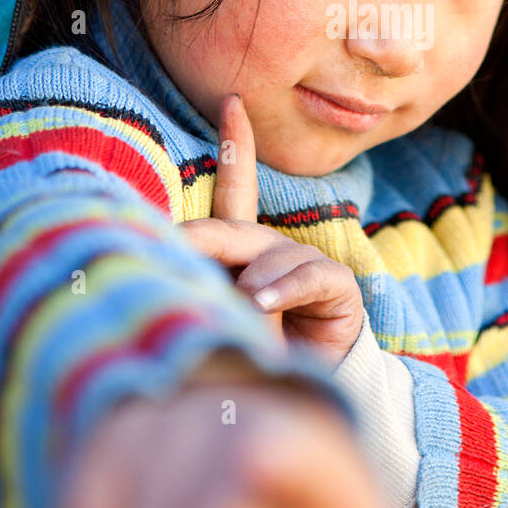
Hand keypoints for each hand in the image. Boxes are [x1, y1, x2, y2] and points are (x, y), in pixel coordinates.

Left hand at [179, 94, 364, 364]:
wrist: (296, 406)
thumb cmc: (248, 362)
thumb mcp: (216, 322)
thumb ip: (198, 294)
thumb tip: (170, 267)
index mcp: (242, 255)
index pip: (236, 191)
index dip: (236, 146)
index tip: (231, 102)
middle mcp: (273, 253)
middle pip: (235, 228)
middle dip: (203, 237)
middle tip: (170, 245)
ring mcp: (307, 267)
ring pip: (271, 252)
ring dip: (250, 277)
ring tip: (238, 303)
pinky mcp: (338, 288)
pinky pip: (309, 274)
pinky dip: (283, 286)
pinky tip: (262, 301)